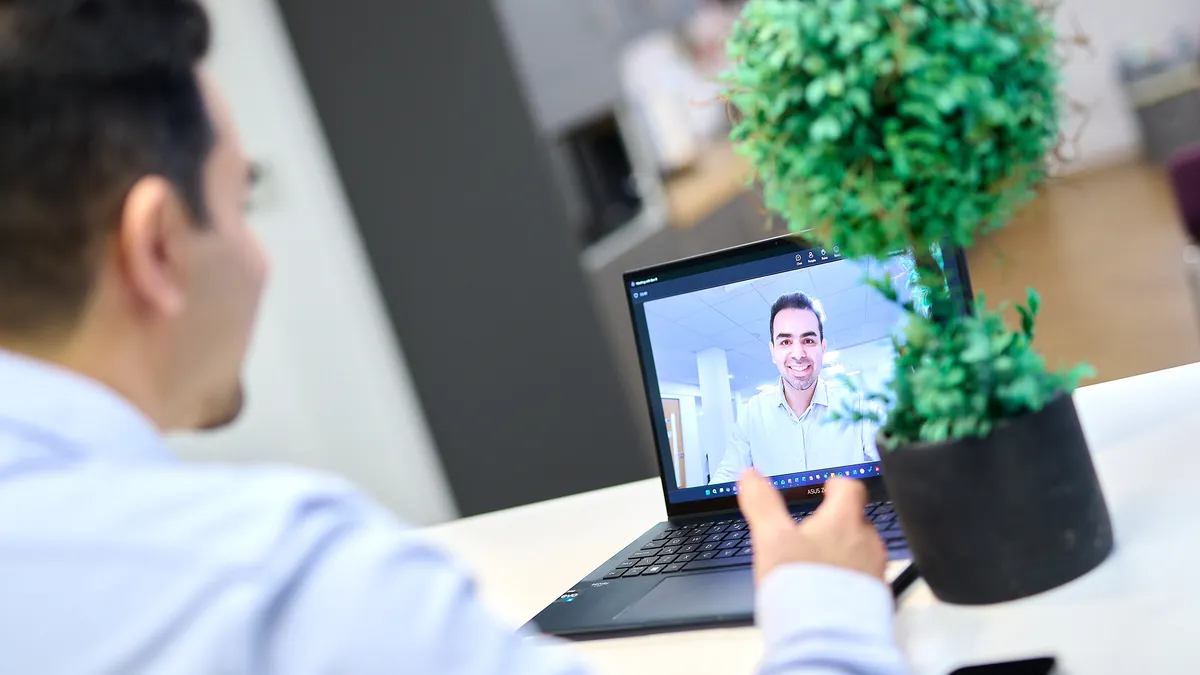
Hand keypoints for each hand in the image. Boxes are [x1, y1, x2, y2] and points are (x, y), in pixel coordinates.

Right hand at [736, 470, 886, 584]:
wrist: (826, 637)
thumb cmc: (801, 586)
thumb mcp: (771, 538)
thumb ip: (762, 504)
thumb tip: (751, 476)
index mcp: (843, 521)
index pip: (850, 488)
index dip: (837, 484)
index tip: (828, 487)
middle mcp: (866, 542)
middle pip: (857, 521)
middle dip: (838, 523)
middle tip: (815, 532)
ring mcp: (874, 571)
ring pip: (862, 551)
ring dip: (845, 552)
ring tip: (820, 566)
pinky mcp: (876, 599)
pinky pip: (865, 581)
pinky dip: (849, 580)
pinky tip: (830, 592)